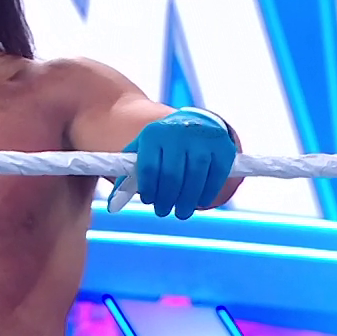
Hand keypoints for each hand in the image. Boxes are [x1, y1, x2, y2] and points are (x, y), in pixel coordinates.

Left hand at [108, 109, 235, 218]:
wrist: (194, 123)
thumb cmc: (162, 146)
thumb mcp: (142, 152)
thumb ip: (128, 176)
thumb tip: (112, 206)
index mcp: (154, 134)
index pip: (149, 167)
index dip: (148, 188)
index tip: (149, 201)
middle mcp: (179, 133)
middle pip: (172, 175)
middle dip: (166, 199)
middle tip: (163, 211)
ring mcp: (203, 139)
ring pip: (195, 177)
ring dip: (187, 201)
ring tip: (181, 212)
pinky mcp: (223, 147)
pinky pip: (216, 176)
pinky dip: (207, 193)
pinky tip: (200, 201)